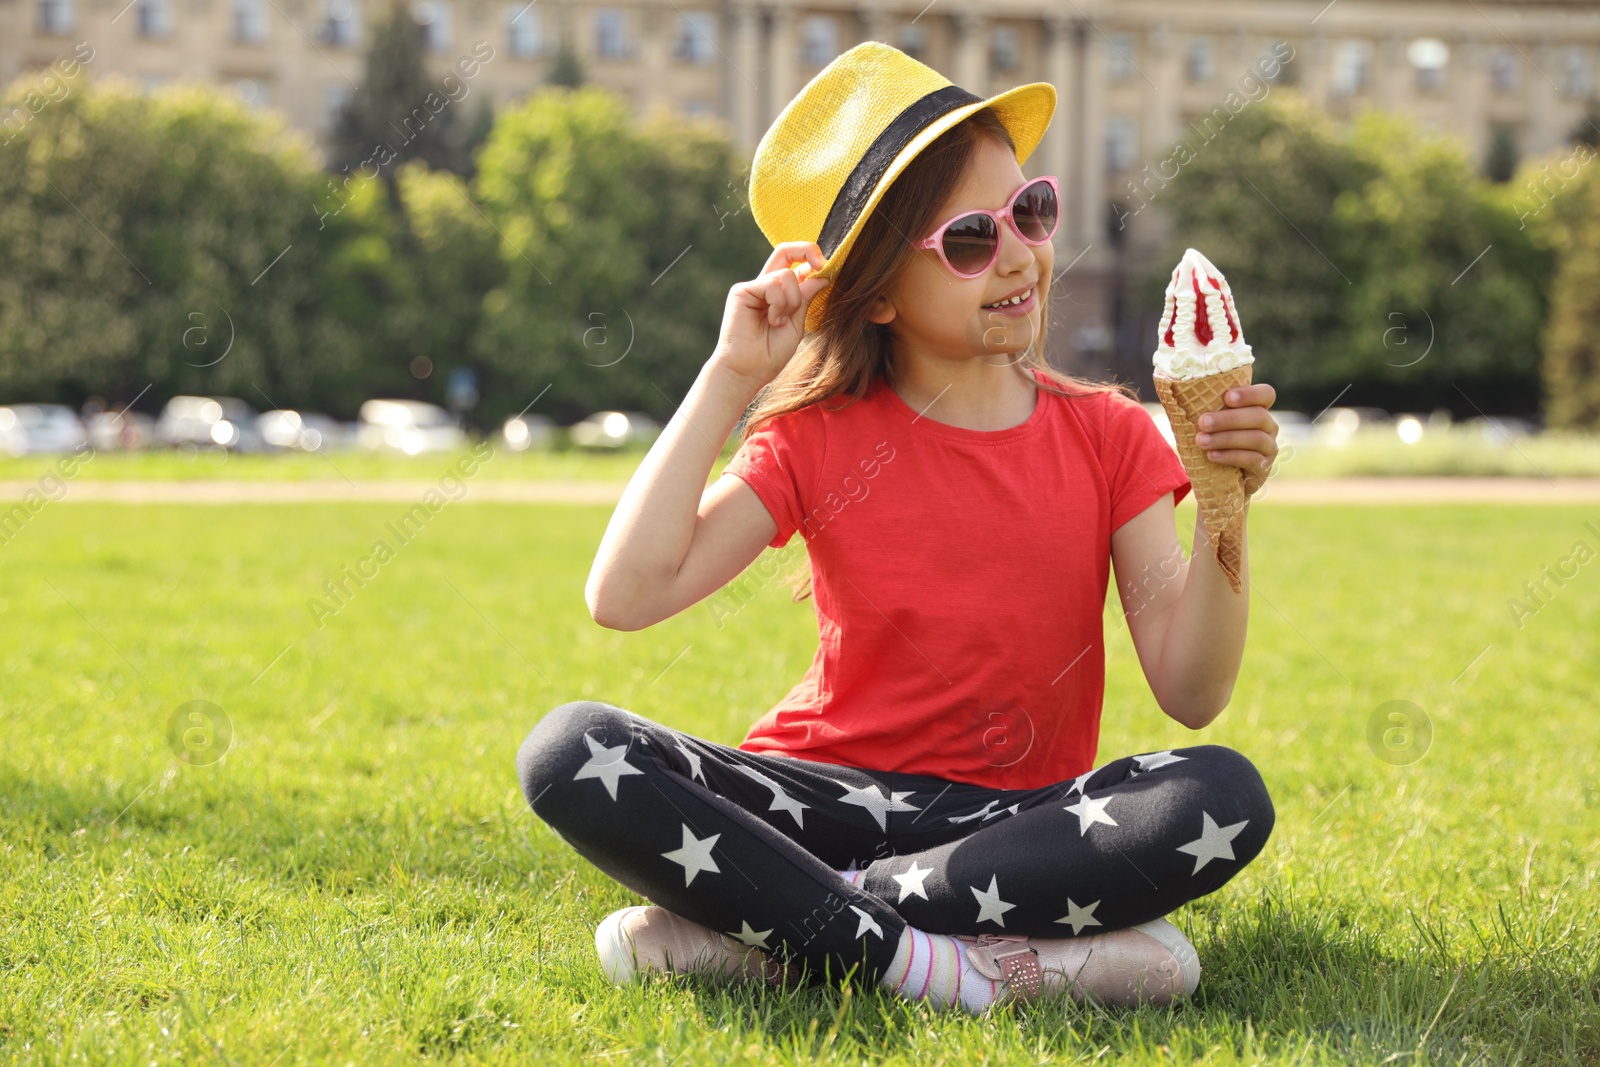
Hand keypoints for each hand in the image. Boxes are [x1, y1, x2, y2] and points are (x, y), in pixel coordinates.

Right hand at [711, 241, 832, 388]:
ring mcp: (753, 287)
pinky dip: (779, 304)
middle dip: (807, 249)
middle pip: (786, 251)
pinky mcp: (742, 291)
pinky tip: (772, 321)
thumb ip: (806, 297)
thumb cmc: (770, 354)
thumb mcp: (797, 323)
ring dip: (792, 300)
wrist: (748, 371)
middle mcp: (765, 286)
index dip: (814, 262)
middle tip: (821, 264)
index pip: (797, 266)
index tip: (829, 269)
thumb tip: (823, 274)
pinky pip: (772, 284)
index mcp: (779, 294)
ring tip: (780, 322)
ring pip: (786, 274)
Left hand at [1195, 382, 1278, 496]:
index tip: (1227, 397)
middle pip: (1259, 416)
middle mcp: (1269, 426)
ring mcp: (1269, 447)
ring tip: (1201, 441)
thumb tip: (1180, 394)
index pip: (1266, 394)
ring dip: (1226, 438)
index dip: (1250, 394)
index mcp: (1258, 409)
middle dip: (1228, 419)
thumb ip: (1208, 410)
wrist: (1221, 480)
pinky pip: (1252, 460)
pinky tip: (1212, 456)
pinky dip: (1230, 456)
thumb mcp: (1211, 425)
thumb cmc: (1213, 443)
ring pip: (1256, 438)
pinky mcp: (1264, 468)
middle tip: (1203, 422)